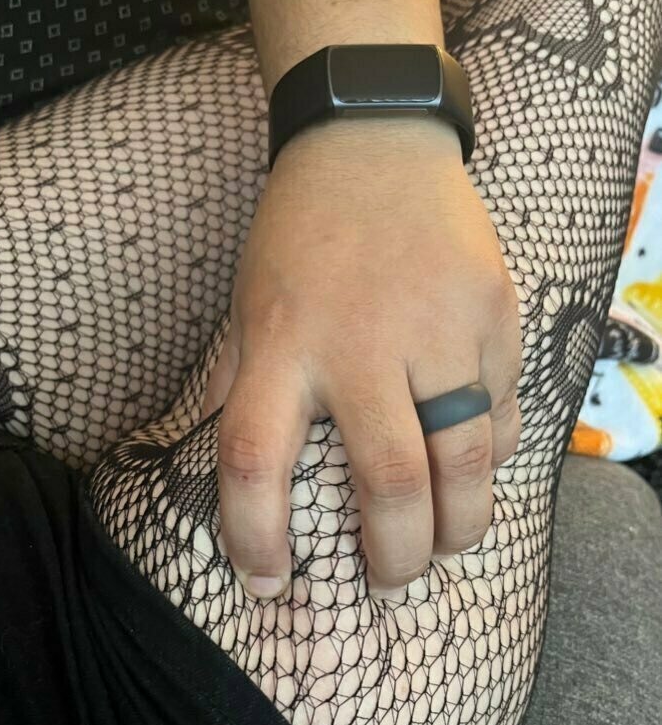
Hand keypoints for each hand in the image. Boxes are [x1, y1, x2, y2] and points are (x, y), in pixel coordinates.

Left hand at [203, 118, 521, 598]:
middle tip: (391, 580)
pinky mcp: (493, 313)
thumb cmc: (299, 236)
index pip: (255, 462)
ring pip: (466, 458)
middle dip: (396, 556)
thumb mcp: (247, 307)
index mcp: (281, 343)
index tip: (266, 583)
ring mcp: (438, 326)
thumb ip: (240, 387)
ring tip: (449, 545)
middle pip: (390, 482)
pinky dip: (491, 455)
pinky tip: (476, 467)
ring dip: (462, 524)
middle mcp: (360, 342)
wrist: (372, 142)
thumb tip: (224, 471)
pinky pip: (501, 409)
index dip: (256, 539)